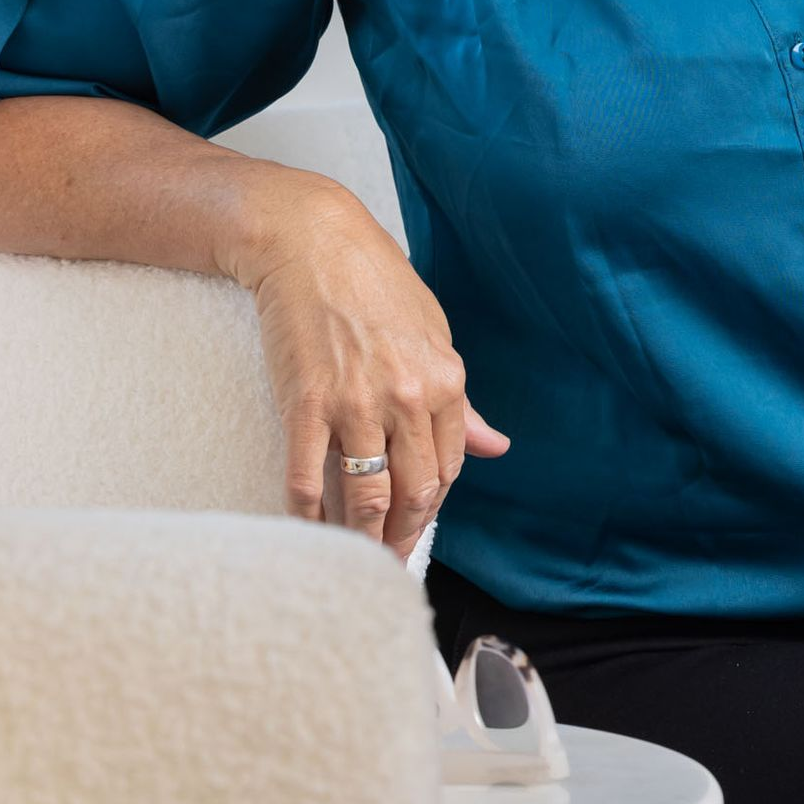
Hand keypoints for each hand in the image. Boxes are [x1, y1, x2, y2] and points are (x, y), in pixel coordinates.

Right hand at [235, 177, 511, 560]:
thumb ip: (460, 401)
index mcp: (445, 380)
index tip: (417, 530)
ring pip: (367, 497)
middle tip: (388, 563)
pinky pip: (308, 480)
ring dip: (363, 539)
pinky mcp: (306, 404)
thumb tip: (497, 446)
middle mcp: (407, 397)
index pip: (449, 469)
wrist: (313, 241)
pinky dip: (310, 517)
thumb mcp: (432, 333)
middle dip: (403, 538)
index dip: (433, 509)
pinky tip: (310, 531)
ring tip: (356, 559)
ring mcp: (355, 403)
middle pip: (415, 493)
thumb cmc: (374, 283)